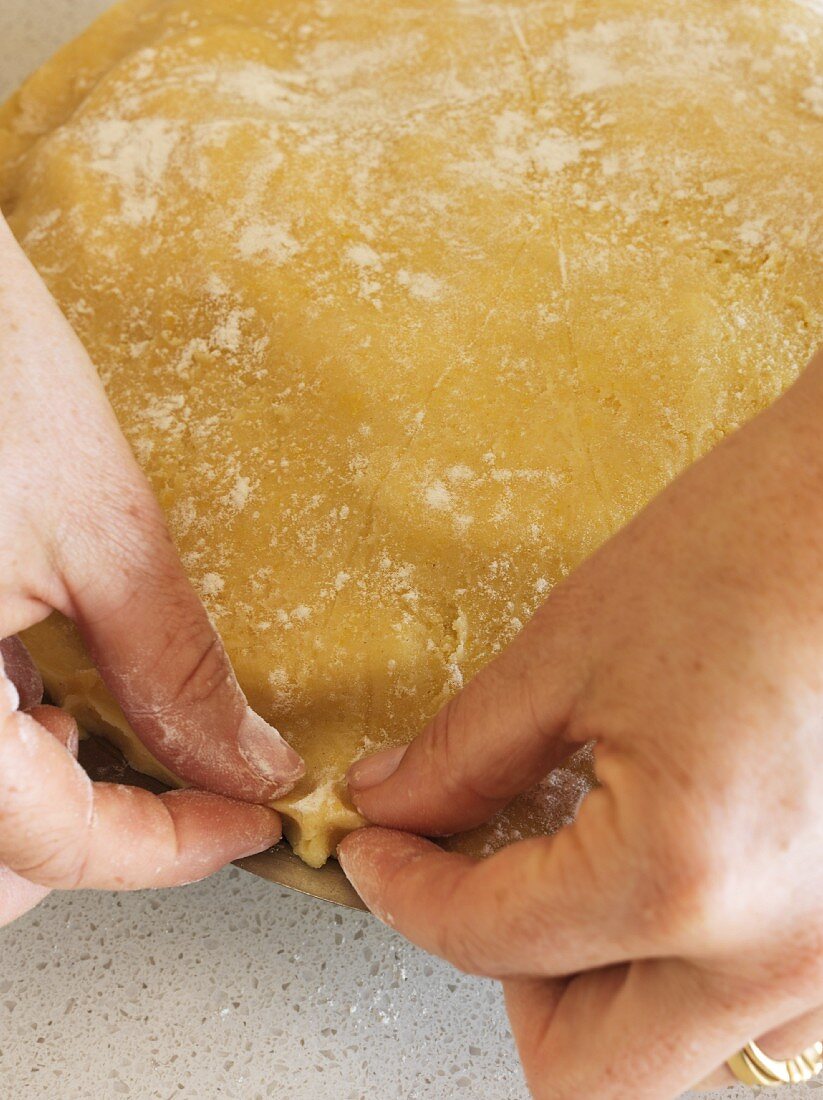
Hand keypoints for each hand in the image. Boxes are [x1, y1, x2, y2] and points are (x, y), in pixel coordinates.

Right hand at [0, 217, 302, 924]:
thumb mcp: (95, 525)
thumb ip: (172, 667)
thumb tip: (250, 762)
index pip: (60, 845)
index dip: (175, 848)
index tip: (256, 819)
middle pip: (1, 860)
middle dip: (91, 843)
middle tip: (184, 787)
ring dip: (43, 800)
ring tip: (108, 723)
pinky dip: (5, 742)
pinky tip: (41, 683)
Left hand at [339, 350, 822, 1097]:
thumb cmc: (752, 546)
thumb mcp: (575, 649)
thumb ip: (466, 752)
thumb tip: (393, 804)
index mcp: (681, 878)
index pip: (489, 942)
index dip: (404, 893)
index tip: (377, 851)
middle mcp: (774, 953)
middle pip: (586, 1076)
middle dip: (503, 984)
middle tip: (474, 883)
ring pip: (675, 1051)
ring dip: (599, 987)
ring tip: (576, 869)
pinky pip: (752, 1008)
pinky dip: (683, 963)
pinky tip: (663, 868)